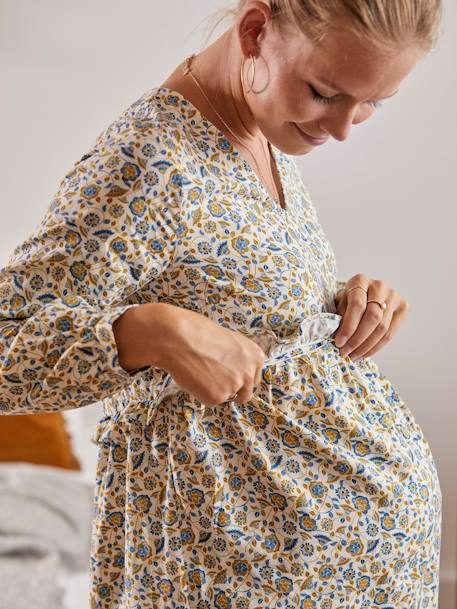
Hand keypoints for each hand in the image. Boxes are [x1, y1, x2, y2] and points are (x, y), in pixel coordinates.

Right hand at [151, 304, 265, 406]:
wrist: (179, 337)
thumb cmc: (200, 333)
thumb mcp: (230, 342)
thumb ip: (238, 359)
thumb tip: (233, 371)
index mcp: (256, 357)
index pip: (253, 378)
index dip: (240, 378)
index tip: (230, 376)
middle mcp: (250, 373)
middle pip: (245, 394)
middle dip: (232, 391)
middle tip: (215, 381)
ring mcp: (234, 387)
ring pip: (226, 396)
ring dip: (215, 389)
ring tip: (200, 370)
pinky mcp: (217, 397)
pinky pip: (209, 400)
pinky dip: (201, 393)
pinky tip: (194, 377)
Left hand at [334, 274, 409, 360]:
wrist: (364, 294)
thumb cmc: (347, 300)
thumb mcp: (339, 304)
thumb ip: (339, 316)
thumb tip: (339, 337)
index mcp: (360, 280)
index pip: (357, 305)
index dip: (348, 327)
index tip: (339, 343)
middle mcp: (379, 285)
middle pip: (372, 317)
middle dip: (357, 339)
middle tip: (345, 352)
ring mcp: (393, 296)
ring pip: (382, 328)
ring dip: (366, 346)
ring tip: (353, 356)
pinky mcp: (403, 307)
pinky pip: (391, 333)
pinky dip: (376, 347)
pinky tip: (365, 353)